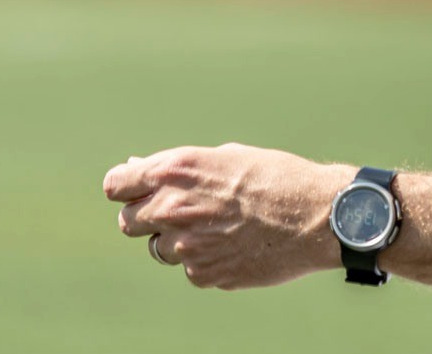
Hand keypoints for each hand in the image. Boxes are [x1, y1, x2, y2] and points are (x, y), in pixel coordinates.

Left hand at [102, 143, 350, 288]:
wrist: (316, 215)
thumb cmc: (275, 176)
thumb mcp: (225, 157)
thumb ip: (179, 169)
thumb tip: (141, 171)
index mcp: (174, 171)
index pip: (116, 185)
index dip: (125, 187)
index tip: (135, 191)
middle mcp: (172, 208)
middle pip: (128, 221)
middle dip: (146, 216)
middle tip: (177, 211)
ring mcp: (186, 246)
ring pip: (159, 248)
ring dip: (177, 239)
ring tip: (215, 227)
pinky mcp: (204, 274)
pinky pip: (190, 269)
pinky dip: (205, 259)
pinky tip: (234, 245)